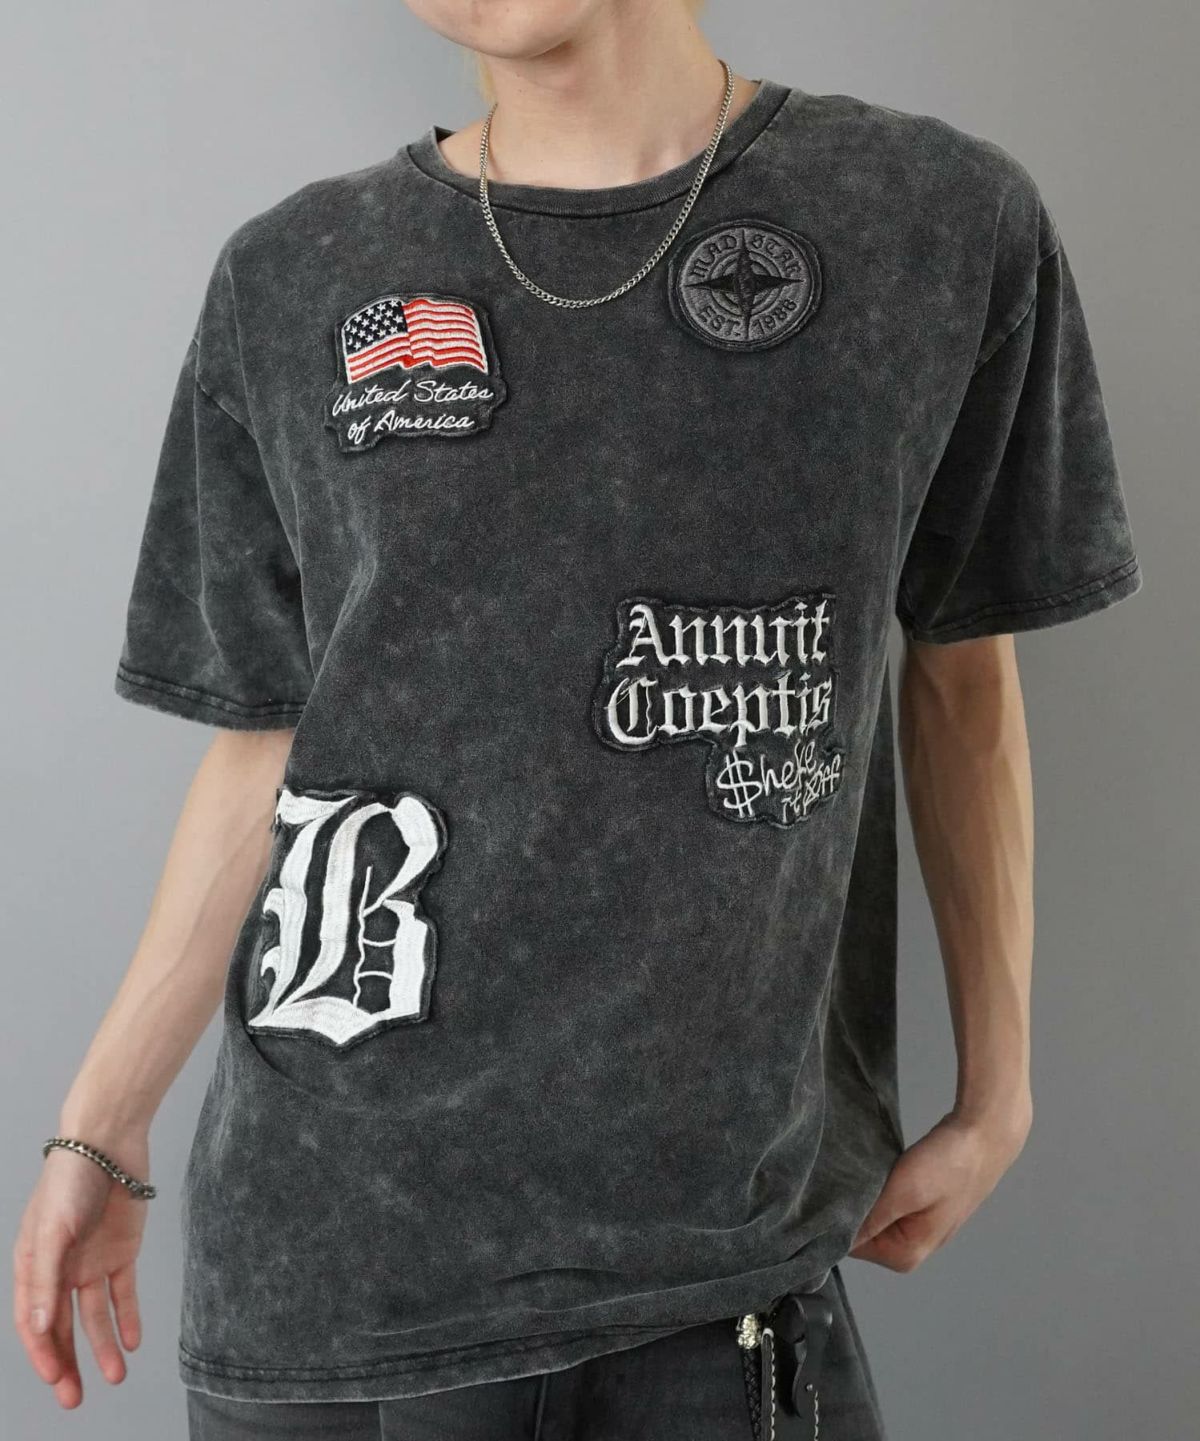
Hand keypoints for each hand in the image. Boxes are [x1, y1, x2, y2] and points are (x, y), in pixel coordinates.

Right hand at [12, 1137, 149, 1407]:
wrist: (108, 1142)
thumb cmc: (69, 1180)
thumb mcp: (53, 1231)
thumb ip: (46, 1279)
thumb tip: (41, 1327)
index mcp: (33, 1266)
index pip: (34, 1322)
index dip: (42, 1352)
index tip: (55, 1378)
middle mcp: (60, 1270)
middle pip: (62, 1327)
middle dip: (68, 1363)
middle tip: (75, 1399)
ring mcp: (91, 1262)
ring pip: (94, 1316)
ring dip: (103, 1346)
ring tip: (116, 1377)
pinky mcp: (121, 1251)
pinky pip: (123, 1292)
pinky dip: (128, 1317)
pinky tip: (133, 1341)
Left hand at [849, 1103, 1030, 1272]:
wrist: (984, 1135)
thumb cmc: (947, 1165)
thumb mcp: (904, 1192)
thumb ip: (870, 1219)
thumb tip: (832, 1236)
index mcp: (904, 1256)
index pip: (848, 1246)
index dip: (835, 1219)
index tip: (829, 1192)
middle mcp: (909, 1250)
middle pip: (860, 1233)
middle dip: (850, 1207)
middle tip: (846, 1176)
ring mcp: (917, 1229)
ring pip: (871, 1216)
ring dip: (864, 1196)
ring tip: (861, 1171)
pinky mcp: (920, 1207)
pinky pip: (885, 1203)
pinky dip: (877, 1189)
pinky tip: (877, 1171)